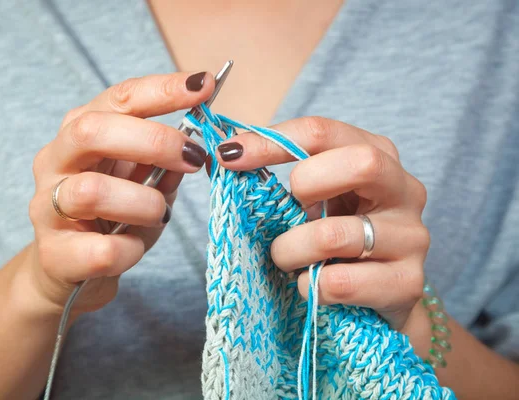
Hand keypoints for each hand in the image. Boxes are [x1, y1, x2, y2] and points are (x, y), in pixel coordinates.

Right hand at [26, 72, 211, 314]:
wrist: (70, 269)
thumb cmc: (114, 217)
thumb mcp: (146, 184)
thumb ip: (167, 165)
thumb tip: (195, 146)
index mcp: (82, 133)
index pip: (119, 99)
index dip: (162, 89)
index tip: (203, 86)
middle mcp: (56, 161)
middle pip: (92, 131)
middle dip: (152, 141)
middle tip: (192, 158)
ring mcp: (46, 206)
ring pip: (92, 191)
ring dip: (143, 203)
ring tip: (159, 214)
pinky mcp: (53, 253)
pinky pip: (100, 249)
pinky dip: (130, 249)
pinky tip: (133, 246)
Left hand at [215, 117, 428, 330]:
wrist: (378, 297)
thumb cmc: (338, 238)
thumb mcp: (316, 199)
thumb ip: (285, 176)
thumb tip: (227, 155)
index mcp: (378, 155)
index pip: (323, 132)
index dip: (271, 141)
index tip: (229, 155)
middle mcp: (404, 189)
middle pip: (361, 163)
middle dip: (306, 185)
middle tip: (285, 212)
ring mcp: (411, 237)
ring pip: (336, 235)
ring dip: (291, 250)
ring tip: (286, 258)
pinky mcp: (407, 283)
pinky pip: (338, 283)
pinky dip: (309, 285)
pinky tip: (311, 284)